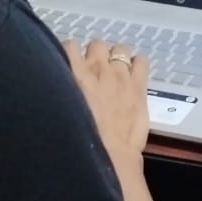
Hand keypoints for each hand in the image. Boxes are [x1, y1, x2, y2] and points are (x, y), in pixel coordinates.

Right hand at [63, 39, 150, 161]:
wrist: (107, 156)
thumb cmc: (78, 140)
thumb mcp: (59, 112)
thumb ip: (61, 92)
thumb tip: (60, 89)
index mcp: (73, 74)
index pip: (69, 45)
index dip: (72, 54)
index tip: (73, 65)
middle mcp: (96, 68)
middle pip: (96, 44)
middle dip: (96, 55)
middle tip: (96, 72)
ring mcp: (120, 75)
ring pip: (120, 48)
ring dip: (117, 58)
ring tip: (116, 73)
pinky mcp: (139, 85)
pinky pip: (142, 61)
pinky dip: (138, 65)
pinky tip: (134, 75)